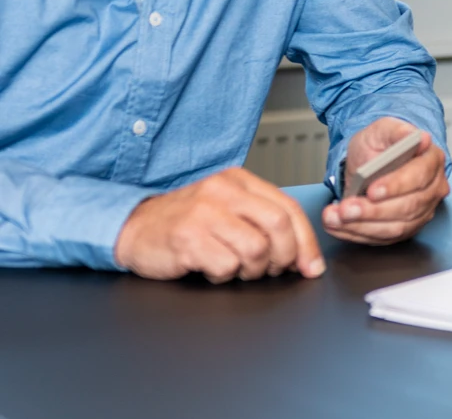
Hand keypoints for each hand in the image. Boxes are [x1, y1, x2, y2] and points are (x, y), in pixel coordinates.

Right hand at [114, 167, 325, 282]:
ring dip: (254, 270)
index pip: (289, 208)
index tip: (312, 267)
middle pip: (279, 225)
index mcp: (240, 180)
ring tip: (238, 269)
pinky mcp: (188, 238)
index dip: (306, 242)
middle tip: (274, 271)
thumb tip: (303, 254)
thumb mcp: (227, 209)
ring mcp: (205, 213)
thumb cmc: (187, 222)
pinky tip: (212, 269)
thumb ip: (262, 221)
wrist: (134, 228)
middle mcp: (224, 191)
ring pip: (256, 248)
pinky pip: (226, 265)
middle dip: (286, 256)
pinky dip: (225, 276)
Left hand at [323, 117, 449, 244]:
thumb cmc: (379, 146)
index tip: (372, 190)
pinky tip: (338, 226)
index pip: (419, 176)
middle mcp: (432, 189)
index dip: (396, 185)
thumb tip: (419, 137)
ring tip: (336, 217)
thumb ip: (398, 131)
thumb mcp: (383, 129)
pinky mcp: (406, 229)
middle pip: (408, 206)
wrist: (369, 163)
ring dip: (362, 226)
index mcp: (431, 160)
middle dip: (373, 211)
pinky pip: (383, 238)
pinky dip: (357, 234)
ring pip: (396, 227)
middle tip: (346, 209)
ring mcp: (422, 212)